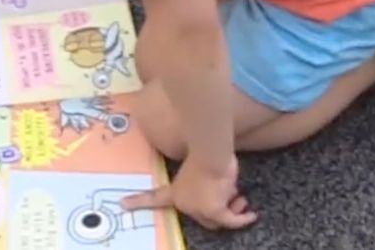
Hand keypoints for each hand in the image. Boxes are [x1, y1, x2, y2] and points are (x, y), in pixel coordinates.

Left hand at [121, 153, 257, 230]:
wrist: (211, 153)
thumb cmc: (206, 153)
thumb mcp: (200, 166)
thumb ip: (202, 176)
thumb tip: (216, 171)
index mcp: (175, 189)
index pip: (153, 197)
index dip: (139, 201)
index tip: (122, 203)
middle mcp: (183, 202)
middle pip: (203, 216)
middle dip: (222, 210)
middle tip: (237, 201)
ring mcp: (197, 209)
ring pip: (218, 220)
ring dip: (233, 211)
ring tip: (241, 201)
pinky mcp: (214, 211)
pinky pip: (232, 221)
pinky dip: (242, 219)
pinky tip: (251, 215)